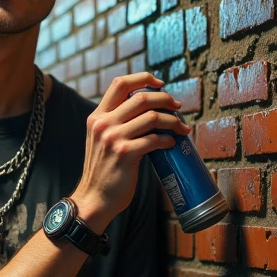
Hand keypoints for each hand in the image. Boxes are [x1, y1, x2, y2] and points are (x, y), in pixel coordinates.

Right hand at [72, 72, 189, 229]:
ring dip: (173, 121)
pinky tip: (172, 143)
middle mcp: (103, 124)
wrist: (94, 198)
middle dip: (165, 99)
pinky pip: (154, 139)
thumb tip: (147, 111)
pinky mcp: (125, 154)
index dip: (143, 79)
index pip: (120, 83)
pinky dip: (168, 140)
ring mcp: (113, 138)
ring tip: (181, 128)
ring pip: (152, 117)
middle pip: (141, 97)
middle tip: (177, 107)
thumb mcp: (100, 140)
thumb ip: (115, 123)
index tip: (160, 84)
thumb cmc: (103, 170)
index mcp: (97, 116)